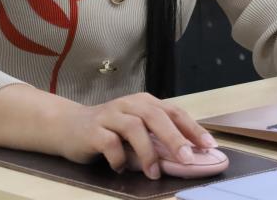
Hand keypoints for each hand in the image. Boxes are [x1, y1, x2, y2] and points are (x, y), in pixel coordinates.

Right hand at [58, 93, 215, 178]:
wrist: (68, 126)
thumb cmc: (109, 130)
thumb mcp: (136, 130)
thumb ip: (157, 139)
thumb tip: (187, 157)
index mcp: (145, 102)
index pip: (174, 112)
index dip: (192, 128)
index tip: (208, 145)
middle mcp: (129, 104)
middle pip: (156, 116)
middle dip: (174, 138)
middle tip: (186, 159)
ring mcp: (110, 115)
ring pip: (134, 127)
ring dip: (147, 152)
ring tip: (154, 173)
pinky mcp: (92, 130)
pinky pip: (109, 143)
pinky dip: (119, 157)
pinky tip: (121, 167)